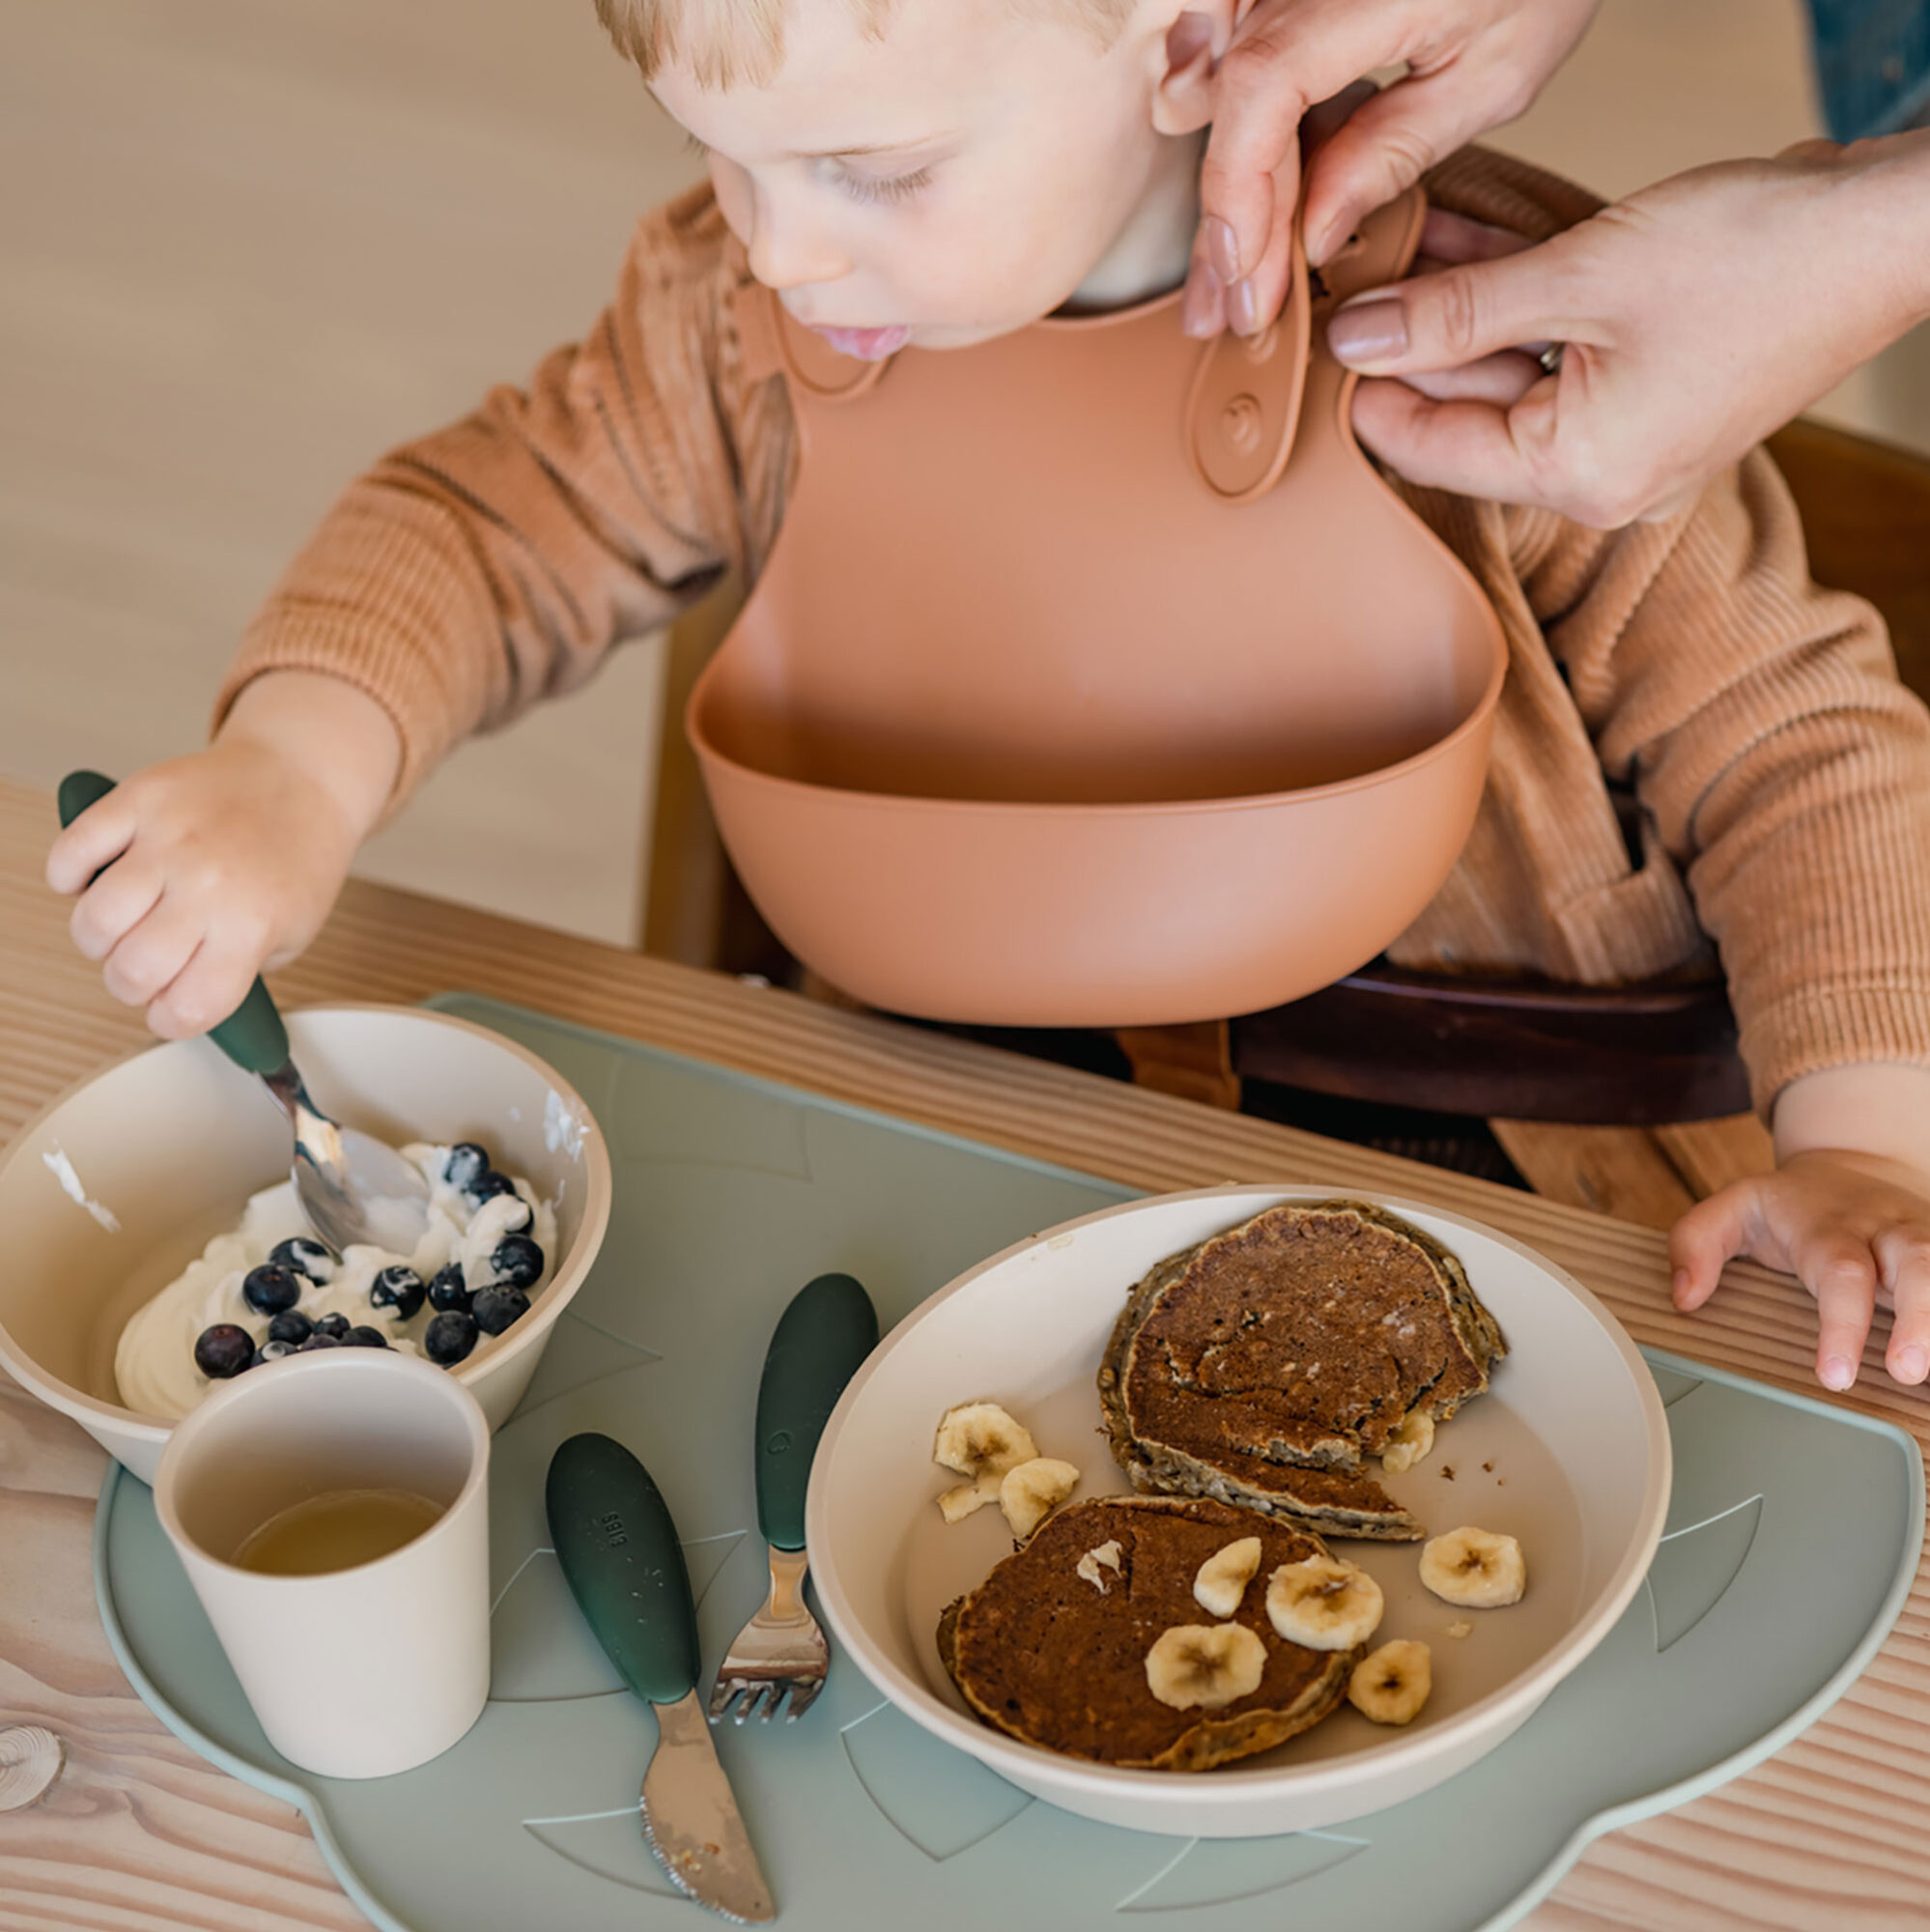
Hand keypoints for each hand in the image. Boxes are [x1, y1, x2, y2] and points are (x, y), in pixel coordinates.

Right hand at [44, 673, 399, 1039]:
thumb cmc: (296, 859)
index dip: (170, 1020)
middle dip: (130, 984)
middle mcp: (209, 884)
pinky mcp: (140, 800)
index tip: (170, 1009)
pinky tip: (95, 880)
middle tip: (146, 965)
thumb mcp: (295, 933)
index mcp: (252, 924)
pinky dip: (69, 875)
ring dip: (98, 938)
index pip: (188, 1007)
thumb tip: (180, 1003)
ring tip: (123, 925)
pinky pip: (73, 850)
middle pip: (131, 970)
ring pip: (95, 919)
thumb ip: (240, 972)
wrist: (301, 777)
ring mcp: (171, 839)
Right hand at [1187, 0, 1598, 335]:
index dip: (1241, 194)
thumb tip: (1314, 234)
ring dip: (1223, 185)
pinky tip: (1240, 199)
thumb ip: (1393, 152)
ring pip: (1222, 87)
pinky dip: (1236, 130)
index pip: (1262, 89)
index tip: (1250, 278)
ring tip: (1225, 274)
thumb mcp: (1495, 72)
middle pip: (1230, 99)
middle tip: (1232, 308)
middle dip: (1228, 216)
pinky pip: (1241, 58)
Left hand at [1328, 135, 1929, 526]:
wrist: (1888, 231)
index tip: (1321, 329)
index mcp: (1577, 476)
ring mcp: (1629, 436)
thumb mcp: (1581, 276)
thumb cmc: (1760, 260)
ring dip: (1455, 305)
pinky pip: (1557, 348)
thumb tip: (1355, 339)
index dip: (1363, 388)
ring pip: (1508, 369)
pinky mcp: (1652, 389)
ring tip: (1395, 240)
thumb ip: (1455, 314)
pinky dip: (1513, 299)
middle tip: (1349, 273)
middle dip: (1408, 338)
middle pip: (1465, 410)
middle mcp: (1600, 476)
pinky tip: (1456, 241)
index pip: (1425, 449)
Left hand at [1671, 1149, 1929, 1393]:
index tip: (1833, 1375)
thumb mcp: (1733, 1208)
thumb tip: (1684, 1295)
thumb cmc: (1790, 1204)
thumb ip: (1695, 1243)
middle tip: (1907, 1371)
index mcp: (1830, 1226)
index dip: (1841, 1324)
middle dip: (1920, 1319)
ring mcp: (1926, 1241)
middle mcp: (1887, 1232)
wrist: (1853, 1164)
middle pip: (1918, 1266)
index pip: (1839, 1272)